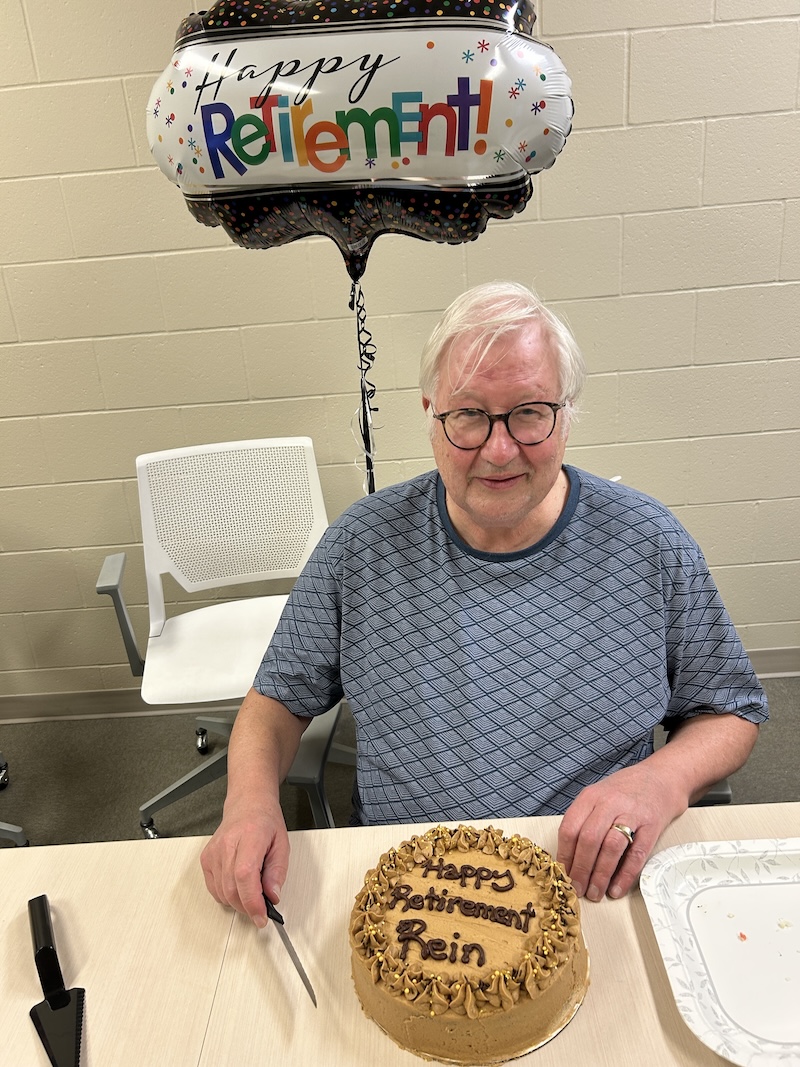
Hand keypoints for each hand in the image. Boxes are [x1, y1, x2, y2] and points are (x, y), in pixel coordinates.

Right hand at [200, 798, 289, 926]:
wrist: (247, 804)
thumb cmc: (265, 821)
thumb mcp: (282, 844)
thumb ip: (278, 871)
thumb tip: (273, 896)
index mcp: (249, 836)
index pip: (245, 875)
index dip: (252, 901)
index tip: (262, 916)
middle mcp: (227, 843)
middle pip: (231, 888)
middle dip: (247, 907)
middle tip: (262, 910)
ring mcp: (214, 851)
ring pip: (221, 892)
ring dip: (238, 903)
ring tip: (253, 893)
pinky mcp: (206, 858)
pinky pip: (214, 888)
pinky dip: (226, 895)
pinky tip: (238, 887)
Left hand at [557, 760, 686, 901]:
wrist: (662, 777)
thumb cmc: (626, 790)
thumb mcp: (599, 795)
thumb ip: (584, 819)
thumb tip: (570, 858)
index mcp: (590, 796)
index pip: (570, 828)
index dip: (564, 855)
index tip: (562, 875)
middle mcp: (609, 803)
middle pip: (588, 839)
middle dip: (581, 869)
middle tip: (577, 889)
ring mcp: (632, 813)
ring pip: (610, 847)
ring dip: (600, 875)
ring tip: (595, 893)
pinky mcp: (652, 825)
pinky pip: (636, 854)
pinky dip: (625, 875)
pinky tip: (616, 889)